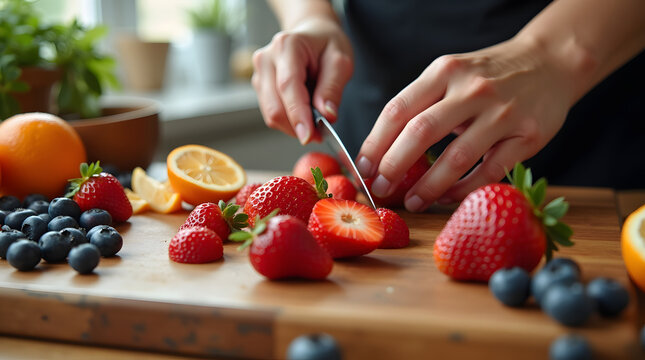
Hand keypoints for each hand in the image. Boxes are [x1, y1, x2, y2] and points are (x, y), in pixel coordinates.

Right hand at [251, 17, 352, 143]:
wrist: (312, 34)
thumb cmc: (327, 45)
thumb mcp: (340, 61)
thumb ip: (333, 88)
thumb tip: (326, 115)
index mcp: (287, 46)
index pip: (288, 86)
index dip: (297, 115)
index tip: (309, 136)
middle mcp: (266, 59)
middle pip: (274, 106)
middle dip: (297, 126)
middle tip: (320, 134)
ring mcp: (259, 74)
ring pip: (271, 114)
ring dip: (293, 126)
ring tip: (315, 121)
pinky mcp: (259, 87)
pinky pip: (271, 113)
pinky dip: (289, 121)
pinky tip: (304, 113)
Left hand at [356, 37, 575, 211]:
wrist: (550, 62)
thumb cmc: (488, 75)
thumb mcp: (451, 74)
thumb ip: (422, 104)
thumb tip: (382, 150)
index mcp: (444, 72)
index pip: (398, 109)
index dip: (375, 142)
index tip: (362, 167)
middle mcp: (471, 89)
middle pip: (420, 132)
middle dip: (393, 166)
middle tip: (380, 188)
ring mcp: (502, 113)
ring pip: (456, 158)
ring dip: (428, 186)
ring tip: (412, 202)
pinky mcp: (527, 136)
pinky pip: (489, 171)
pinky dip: (464, 190)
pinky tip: (446, 198)